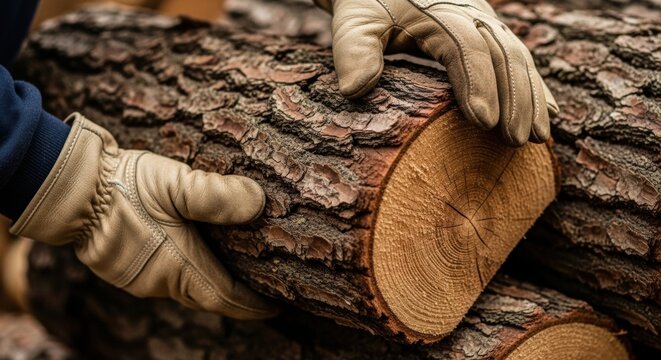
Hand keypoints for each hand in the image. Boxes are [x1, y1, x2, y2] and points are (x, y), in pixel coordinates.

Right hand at [10, 113, 276, 318]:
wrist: (69, 189)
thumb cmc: (123, 186)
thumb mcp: (175, 183)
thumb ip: (217, 194)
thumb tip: (258, 202)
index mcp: (178, 267)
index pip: (227, 298)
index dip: (254, 305)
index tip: (276, 305)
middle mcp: (160, 281)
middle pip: (207, 298)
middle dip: (234, 297)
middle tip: (259, 289)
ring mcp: (139, 278)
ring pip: (185, 289)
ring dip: (210, 283)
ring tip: (231, 272)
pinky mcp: (123, 268)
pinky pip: (165, 280)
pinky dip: (187, 274)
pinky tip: (192, 254)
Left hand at [315, 0, 558, 145]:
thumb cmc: (367, 4)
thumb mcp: (354, 21)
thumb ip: (354, 50)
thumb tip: (356, 90)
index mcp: (438, 12)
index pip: (465, 47)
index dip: (478, 83)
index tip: (483, 122)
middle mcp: (470, 13)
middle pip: (502, 53)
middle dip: (514, 97)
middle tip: (515, 139)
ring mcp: (484, 22)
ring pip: (518, 57)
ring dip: (531, 97)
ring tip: (537, 137)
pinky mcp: (489, 32)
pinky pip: (519, 58)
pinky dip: (535, 86)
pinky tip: (549, 114)